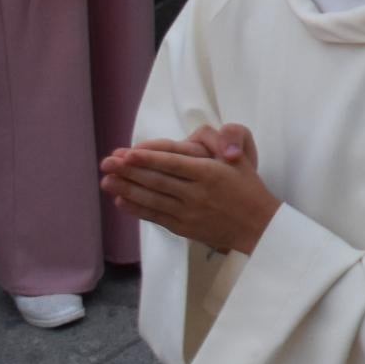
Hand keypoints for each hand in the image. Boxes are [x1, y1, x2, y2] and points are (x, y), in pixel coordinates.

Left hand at [99, 124, 279, 256]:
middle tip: (106, 162)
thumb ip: (218, 145)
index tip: (128, 153)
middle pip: (157, 180)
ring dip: (126, 189)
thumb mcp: (241, 161)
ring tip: (107, 181)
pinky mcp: (183, 227)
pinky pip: (155, 216)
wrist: (258, 227)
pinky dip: (137, 209)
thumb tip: (198, 136)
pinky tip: (121, 201)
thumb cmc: (248, 189)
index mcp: (211, 173)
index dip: (149, 158)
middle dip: (128, 171)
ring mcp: (188, 212)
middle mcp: (197, 193)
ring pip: (152, 198)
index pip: (174, 163)